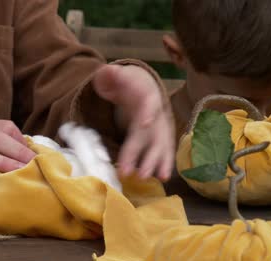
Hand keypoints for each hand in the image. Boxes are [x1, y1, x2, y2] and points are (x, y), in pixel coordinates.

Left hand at [92, 64, 174, 180]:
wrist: (139, 84)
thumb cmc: (125, 81)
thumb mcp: (115, 75)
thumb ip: (110, 75)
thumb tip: (106, 71)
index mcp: (147, 94)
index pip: (149, 102)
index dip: (148, 112)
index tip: (145, 123)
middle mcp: (157, 111)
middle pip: (154, 132)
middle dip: (148, 152)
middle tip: (140, 172)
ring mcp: (160, 124)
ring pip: (162, 144)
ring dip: (158, 161)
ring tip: (155, 178)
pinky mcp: (158, 135)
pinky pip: (163, 150)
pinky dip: (164, 163)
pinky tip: (162, 178)